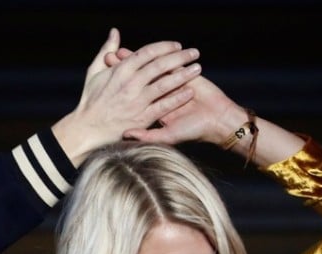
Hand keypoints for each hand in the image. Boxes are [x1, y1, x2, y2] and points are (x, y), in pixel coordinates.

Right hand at [52, 28, 201, 164]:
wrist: (87, 128)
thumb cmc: (90, 100)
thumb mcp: (94, 71)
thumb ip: (107, 50)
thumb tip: (115, 32)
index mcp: (120, 70)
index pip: (147, 53)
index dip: (164, 47)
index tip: (176, 45)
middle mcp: (130, 84)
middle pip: (160, 65)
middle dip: (180, 57)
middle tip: (194, 52)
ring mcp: (137, 101)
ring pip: (165, 84)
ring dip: (183, 75)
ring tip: (198, 68)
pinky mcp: (142, 117)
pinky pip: (164, 105)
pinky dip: (177, 98)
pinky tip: (190, 91)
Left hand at [105, 48, 304, 164]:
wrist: (217, 121)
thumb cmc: (193, 131)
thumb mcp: (167, 136)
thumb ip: (146, 135)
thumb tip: (126, 134)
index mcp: (151, 107)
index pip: (132, 95)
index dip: (119, 86)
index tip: (104, 80)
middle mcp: (158, 94)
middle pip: (138, 78)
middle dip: (123, 68)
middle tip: (108, 59)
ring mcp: (170, 82)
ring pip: (150, 67)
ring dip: (136, 59)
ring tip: (121, 51)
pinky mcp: (182, 73)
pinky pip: (168, 61)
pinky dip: (159, 54)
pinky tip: (146, 47)